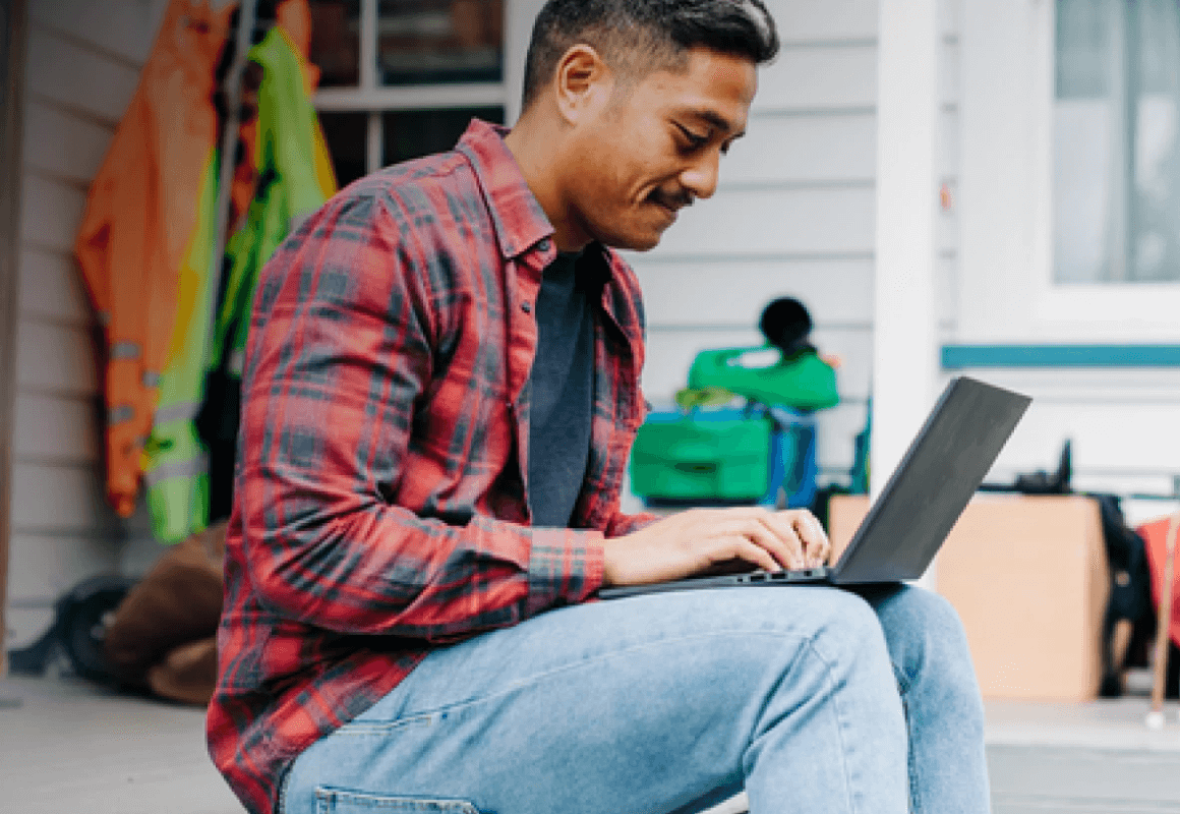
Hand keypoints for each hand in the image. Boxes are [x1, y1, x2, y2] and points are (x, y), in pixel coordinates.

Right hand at [601, 507, 830, 586]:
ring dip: (781, 547)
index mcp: (705, 519)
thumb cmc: (644, 566)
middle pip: (763, 515)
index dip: (779, 532)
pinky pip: (741, 543)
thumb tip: (742, 568)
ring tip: (793, 569)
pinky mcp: (698, 544)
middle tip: (802, 562)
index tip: (793, 554)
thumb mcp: (684, 557)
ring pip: (757, 525)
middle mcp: (708, 518)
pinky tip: (771, 573)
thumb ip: (709, 555)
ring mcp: (702, 527)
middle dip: (788, 538)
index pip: (754, 514)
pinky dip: (762, 557)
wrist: (615, 563)